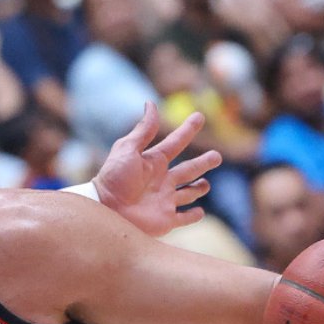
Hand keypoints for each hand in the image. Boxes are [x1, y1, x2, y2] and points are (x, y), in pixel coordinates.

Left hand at [91, 104, 221, 236]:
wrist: (106, 210)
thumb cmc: (114, 178)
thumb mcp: (128, 149)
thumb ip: (144, 130)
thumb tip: (151, 103)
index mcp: (153, 162)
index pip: (176, 143)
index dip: (187, 130)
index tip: (199, 116)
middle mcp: (162, 180)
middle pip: (188, 169)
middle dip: (203, 163)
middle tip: (217, 156)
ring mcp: (165, 200)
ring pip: (189, 193)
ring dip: (199, 188)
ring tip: (206, 184)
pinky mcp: (166, 220)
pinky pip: (183, 218)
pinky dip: (193, 215)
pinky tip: (200, 211)